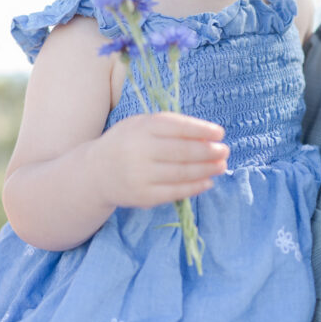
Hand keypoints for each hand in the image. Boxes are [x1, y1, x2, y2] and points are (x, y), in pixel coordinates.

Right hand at [91, 112, 228, 208]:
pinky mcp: (143, 196)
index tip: (220, 133)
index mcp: (140, 128)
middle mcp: (139, 151)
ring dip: (206, 170)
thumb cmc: (126, 142)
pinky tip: (207, 182)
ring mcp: (140, 176)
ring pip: (181, 173)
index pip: (177, 128)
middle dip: (208, 152)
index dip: (202, 130)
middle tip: (225, 151)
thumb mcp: (140, 125)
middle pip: (182, 152)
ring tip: (221, 165)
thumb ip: (169, 127)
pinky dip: (194, 187)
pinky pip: (174, 192)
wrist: (96, 172)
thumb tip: (206, 137)